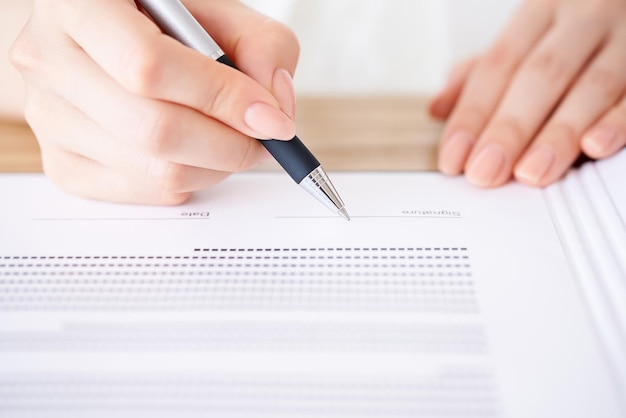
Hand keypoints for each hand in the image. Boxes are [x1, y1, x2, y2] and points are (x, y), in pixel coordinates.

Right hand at [10, 0, 298, 204]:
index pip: (149, 68)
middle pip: (154, 131)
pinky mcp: (61, 163)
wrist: (108, 37)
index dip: (221, 99)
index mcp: (79, 5)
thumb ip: (261, 46)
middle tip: (262, 137)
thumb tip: (274, 111)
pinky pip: (142, 194)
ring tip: (230, 140)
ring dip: (215, 167)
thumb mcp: (217, 11)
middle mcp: (48, 61)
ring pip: (155, 172)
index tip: (270, 117)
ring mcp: (47, 118)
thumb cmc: (163, 21)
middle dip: (230, 145)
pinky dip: (187, 182)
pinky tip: (194, 154)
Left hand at [430, 0, 625, 187]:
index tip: (453, 157)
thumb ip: (482, 74)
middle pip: (540, 76)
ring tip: (531, 172)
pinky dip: (617, 122)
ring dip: (557, 135)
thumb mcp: (525, 38)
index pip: (498, 65)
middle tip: (485, 171)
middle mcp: (584, 18)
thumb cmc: (573, 28)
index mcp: (542, 10)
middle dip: (508, 129)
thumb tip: (438, 109)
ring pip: (591, 87)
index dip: (472, 114)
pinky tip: (594, 146)